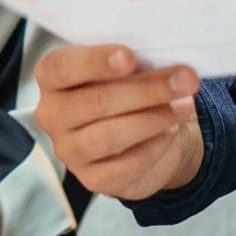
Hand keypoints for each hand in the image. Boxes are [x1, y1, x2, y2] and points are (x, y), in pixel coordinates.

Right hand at [31, 45, 204, 201]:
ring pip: (109, 135)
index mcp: (52, 78)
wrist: (143, 135)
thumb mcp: (126, 67)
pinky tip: (172, 131)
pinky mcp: (92, 178)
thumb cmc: (128, 90)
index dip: (95, 61)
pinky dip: (156, 145)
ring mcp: (69, 150)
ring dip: (154, 118)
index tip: (130, 57)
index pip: (61, 67)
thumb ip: (133, 62)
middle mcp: (52, 115)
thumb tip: (164, 64)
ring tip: (184, 105)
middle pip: (95, 102)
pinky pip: (128, 164)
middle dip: (146, 90)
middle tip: (183, 80)